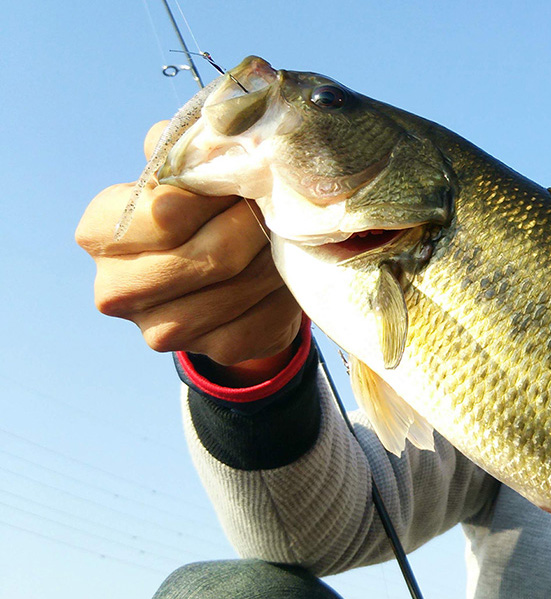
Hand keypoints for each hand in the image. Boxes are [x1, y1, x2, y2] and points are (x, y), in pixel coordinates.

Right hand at [76, 122, 302, 383]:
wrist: (226, 271)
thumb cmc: (201, 208)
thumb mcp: (188, 170)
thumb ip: (191, 148)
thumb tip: (216, 132)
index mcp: (101, 233)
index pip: (166, 213)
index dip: (218, 193)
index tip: (246, 178)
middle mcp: (118, 289)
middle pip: (210, 255)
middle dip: (253, 225)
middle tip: (275, 205)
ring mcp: (163, 330)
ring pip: (242, 287)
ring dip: (274, 255)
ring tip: (281, 231)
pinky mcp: (213, 350)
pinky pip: (264, 316)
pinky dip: (284, 289)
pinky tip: (283, 269)